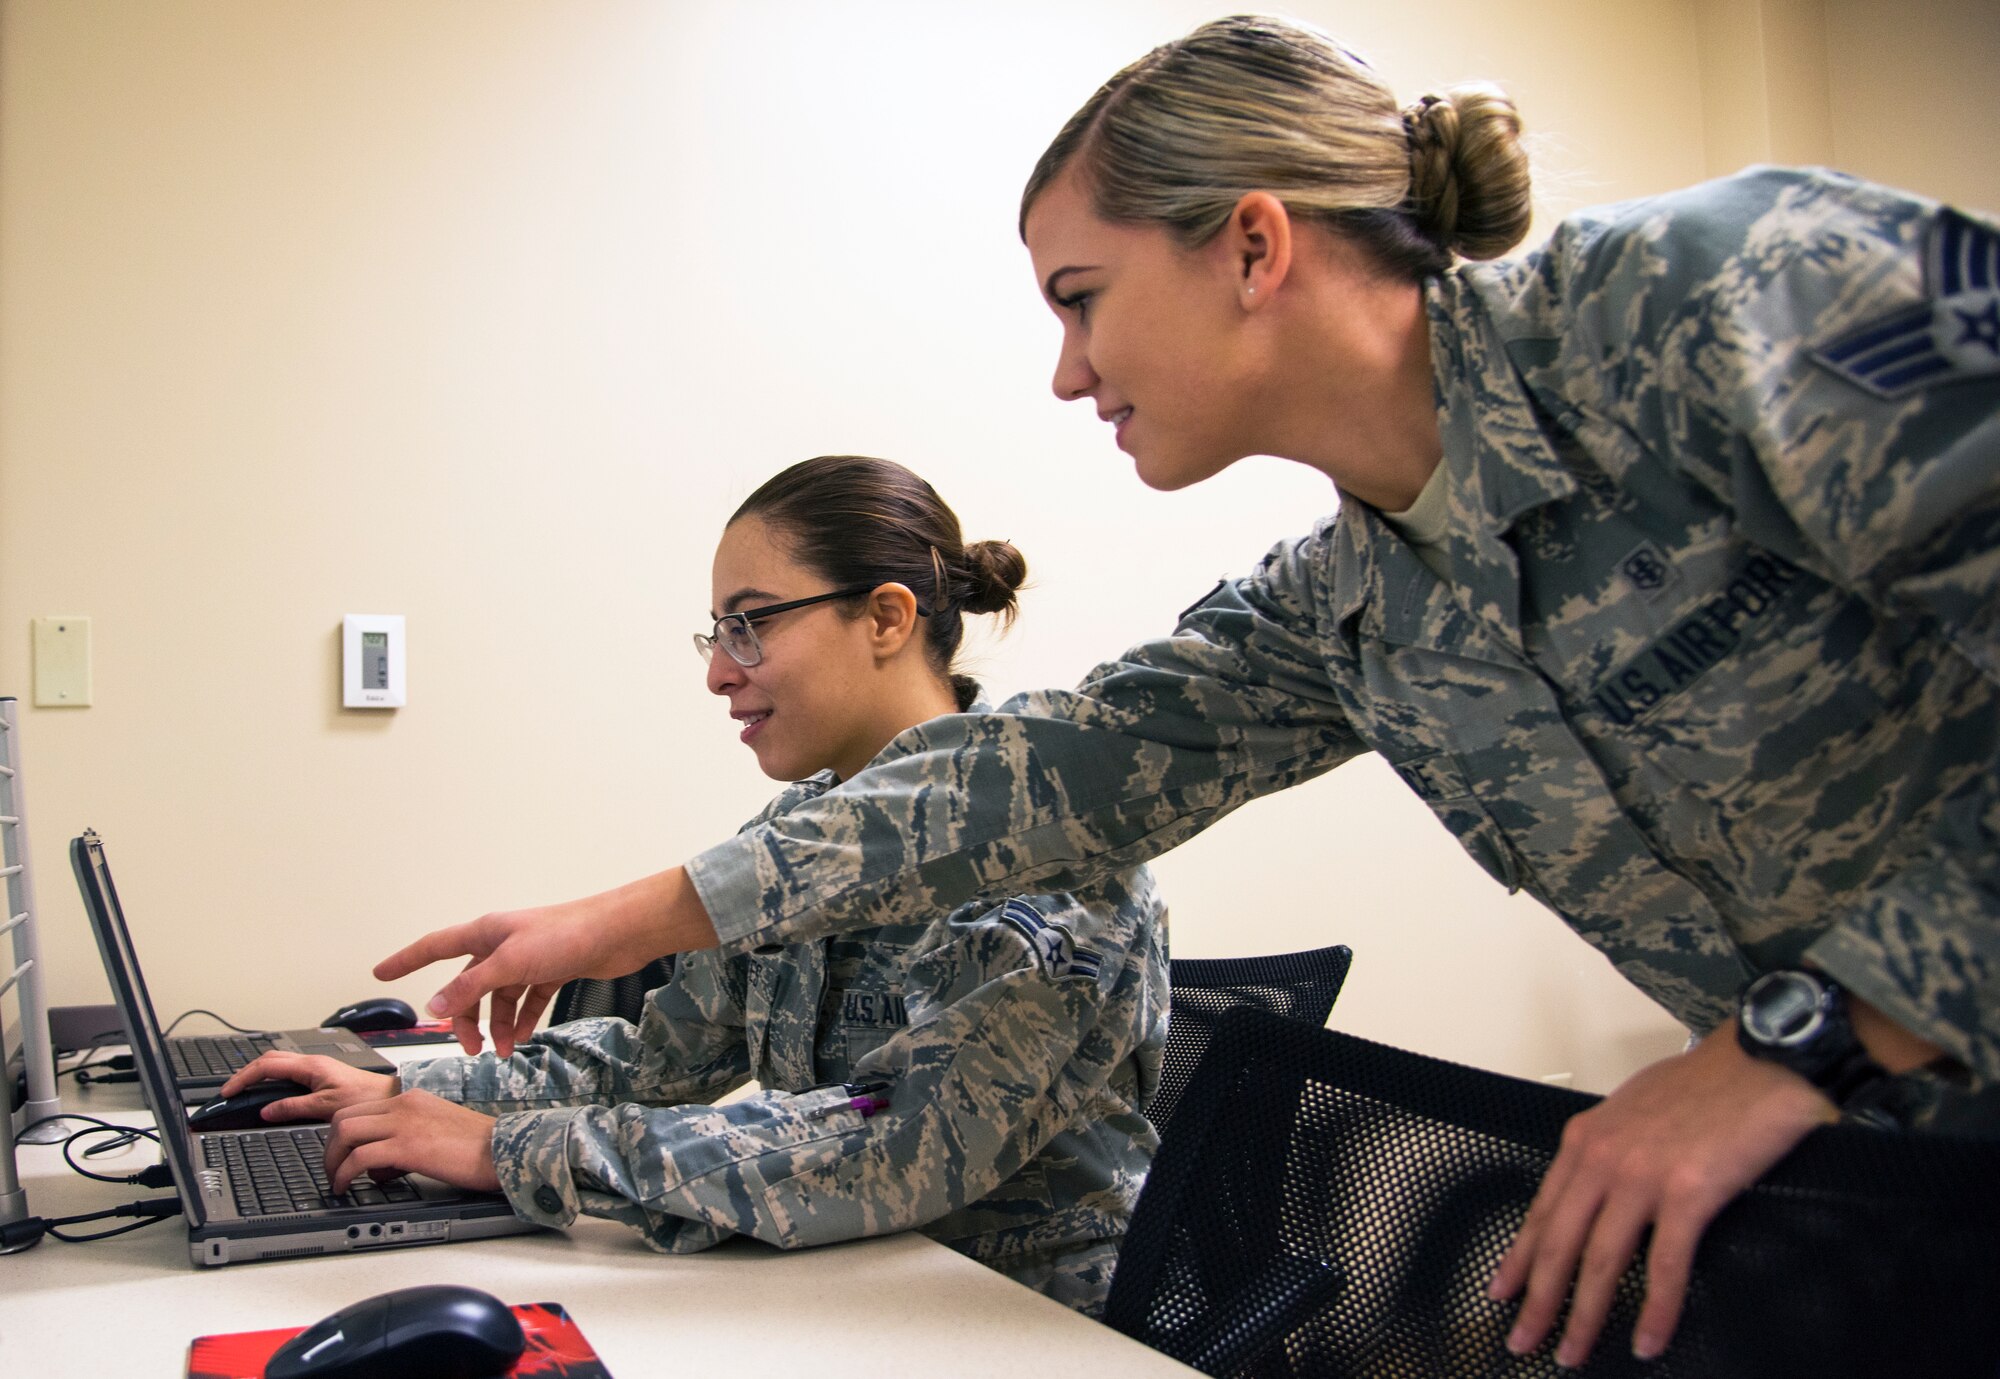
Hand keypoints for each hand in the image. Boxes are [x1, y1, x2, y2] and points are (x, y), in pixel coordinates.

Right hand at [217, 1052, 396, 1121]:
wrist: (389, 1096)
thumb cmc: (365, 1097)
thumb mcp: (326, 1107)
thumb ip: (294, 1107)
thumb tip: (266, 1110)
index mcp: (310, 1066)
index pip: (266, 1065)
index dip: (243, 1077)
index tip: (228, 1092)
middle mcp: (312, 1062)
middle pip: (270, 1059)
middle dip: (247, 1072)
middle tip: (231, 1090)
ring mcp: (317, 1067)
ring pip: (279, 1063)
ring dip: (259, 1073)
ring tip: (245, 1089)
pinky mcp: (322, 1075)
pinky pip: (290, 1071)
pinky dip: (273, 1078)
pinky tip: (270, 1090)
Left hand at [323, 1089, 501, 1193]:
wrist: (504, 1149)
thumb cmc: (479, 1146)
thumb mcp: (437, 1130)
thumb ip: (407, 1138)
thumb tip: (380, 1164)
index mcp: (412, 1098)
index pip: (360, 1108)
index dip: (342, 1135)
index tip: (340, 1155)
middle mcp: (404, 1104)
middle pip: (344, 1117)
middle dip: (329, 1147)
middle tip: (333, 1169)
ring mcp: (404, 1122)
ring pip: (344, 1132)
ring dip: (332, 1160)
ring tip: (336, 1181)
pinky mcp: (407, 1145)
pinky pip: (359, 1157)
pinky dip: (344, 1174)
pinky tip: (346, 1187)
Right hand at [374, 865, 716, 1056]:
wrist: (619, 933)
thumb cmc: (568, 934)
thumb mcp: (510, 963)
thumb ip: (471, 986)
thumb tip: (436, 1007)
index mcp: (486, 933)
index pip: (434, 946)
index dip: (406, 960)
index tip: (381, 973)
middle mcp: (503, 943)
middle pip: (468, 984)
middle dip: (465, 1017)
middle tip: (467, 1048)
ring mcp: (528, 957)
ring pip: (499, 996)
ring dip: (496, 1024)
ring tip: (500, 1051)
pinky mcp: (552, 969)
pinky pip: (527, 1000)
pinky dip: (521, 1019)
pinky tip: (520, 1038)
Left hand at [1488, 1023, 1836, 1365]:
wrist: (1760, 1063)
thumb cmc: (1705, 1082)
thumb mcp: (1633, 1107)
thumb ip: (1610, 1147)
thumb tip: (1601, 1184)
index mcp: (1586, 1138)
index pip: (1541, 1210)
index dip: (1519, 1257)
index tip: (1501, 1290)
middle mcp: (1602, 1158)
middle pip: (1557, 1243)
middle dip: (1536, 1299)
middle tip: (1522, 1340)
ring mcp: (1641, 1177)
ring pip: (1599, 1261)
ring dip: (1584, 1316)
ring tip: (1572, 1353)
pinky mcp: (1687, 1195)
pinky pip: (1664, 1266)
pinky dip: (1654, 1311)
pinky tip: (1646, 1341)